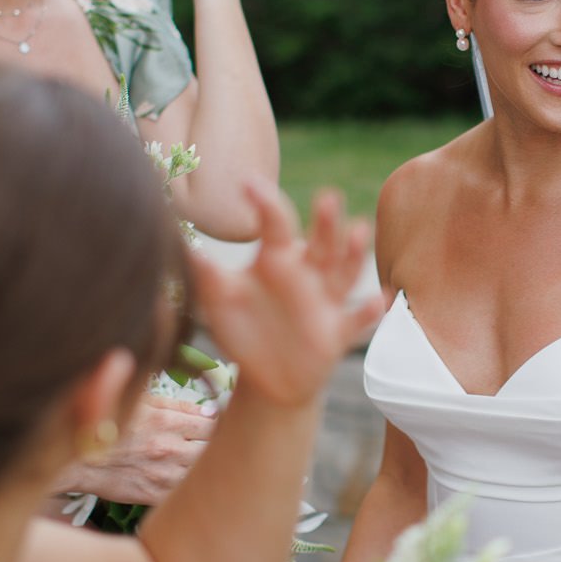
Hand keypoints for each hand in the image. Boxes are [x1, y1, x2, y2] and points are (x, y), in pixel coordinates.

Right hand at [65, 393, 217, 505]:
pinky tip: (189, 483)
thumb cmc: (104, 424)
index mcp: (166, 420)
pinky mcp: (156, 495)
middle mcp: (170, 448)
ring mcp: (164, 474)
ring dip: (206, 466)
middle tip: (213, 444)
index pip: (213, 422)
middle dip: (218, 445)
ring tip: (199, 462)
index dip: (218, 424)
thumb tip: (207, 410)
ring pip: (204, 471)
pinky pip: (186, 493)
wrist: (74, 459)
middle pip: (215, 447)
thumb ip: (175, 404)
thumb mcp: (139, 400)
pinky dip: (191, 488)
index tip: (216, 426)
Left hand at [190, 182, 385, 407]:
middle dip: (326, 222)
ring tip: (360, 231)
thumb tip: (181, 246)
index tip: (249, 183)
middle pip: (320, 242)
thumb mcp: (220, 300)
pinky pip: (356, 319)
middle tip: (327, 197)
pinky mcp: (337, 332)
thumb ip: (206, 274)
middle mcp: (307, 274)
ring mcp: (326, 301)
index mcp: (277, 258)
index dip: (264, 203)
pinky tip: (379, 299)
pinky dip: (368, 311)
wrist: (267, 378)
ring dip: (354, 253)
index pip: (275, 224)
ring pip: (344, 273)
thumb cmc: (243, 329)